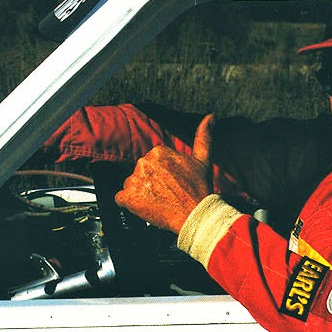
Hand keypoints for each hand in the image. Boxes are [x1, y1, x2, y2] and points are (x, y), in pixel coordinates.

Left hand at [115, 114, 213, 234]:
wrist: (196, 215)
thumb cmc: (200, 189)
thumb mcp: (203, 159)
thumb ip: (203, 136)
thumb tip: (210, 117)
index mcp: (158, 151)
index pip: (151, 162)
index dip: (161, 174)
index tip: (170, 183)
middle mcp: (144, 163)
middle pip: (140, 172)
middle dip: (150, 183)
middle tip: (166, 194)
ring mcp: (134, 180)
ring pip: (130, 185)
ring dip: (140, 194)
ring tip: (158, 201)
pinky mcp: (128, 198)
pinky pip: (121, 199)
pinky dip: (130, 204)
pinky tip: (145, 207)